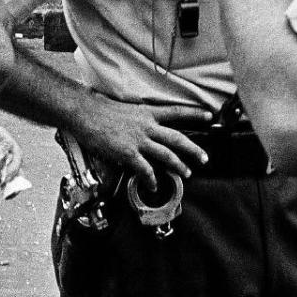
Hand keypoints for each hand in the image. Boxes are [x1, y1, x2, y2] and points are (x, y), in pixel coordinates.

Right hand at [68, 95, 210, 188]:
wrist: (86, 113)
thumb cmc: (102, 109)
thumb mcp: (127, 111)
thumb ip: (138, 121)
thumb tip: (144, 130)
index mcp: (148, 112)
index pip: (176, 111)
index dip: (194, 113)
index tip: (209, 115)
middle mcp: (147, 125)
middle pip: (177, 137)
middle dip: (193, 149)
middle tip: (205, 158)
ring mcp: (139, 140)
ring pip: (166, 154)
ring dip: (178, 165)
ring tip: (187, 174)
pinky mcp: (128, 153)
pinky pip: (145, 170)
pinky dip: (152, 179)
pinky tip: (155, 186)